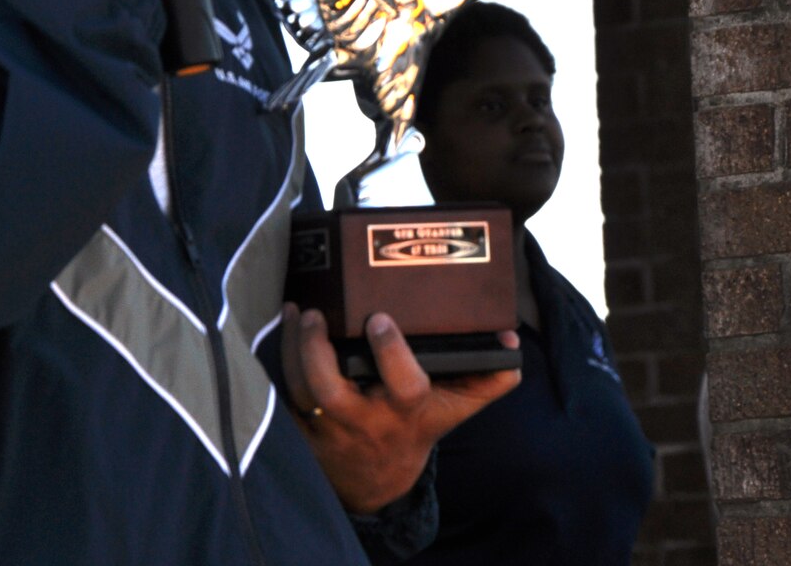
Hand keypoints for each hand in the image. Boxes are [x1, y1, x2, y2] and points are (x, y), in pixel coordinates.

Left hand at [279, 305, 519, 513]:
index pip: (403, 386)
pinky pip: (284, 395)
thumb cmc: (418, 427)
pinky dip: (278, 362)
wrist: (378, 479)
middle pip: (332, 390)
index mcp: (406, 412)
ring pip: (302, 389)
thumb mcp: (458, 408)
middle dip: (319, 351)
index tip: (380, 319)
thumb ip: (488, 377)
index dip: (391, 354)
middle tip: (317, 313)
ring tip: (297, 311)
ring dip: (293, 350)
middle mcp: (365, 420)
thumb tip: (511, 343)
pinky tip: (283, 327)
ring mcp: (330, 425)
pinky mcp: (303, 426)